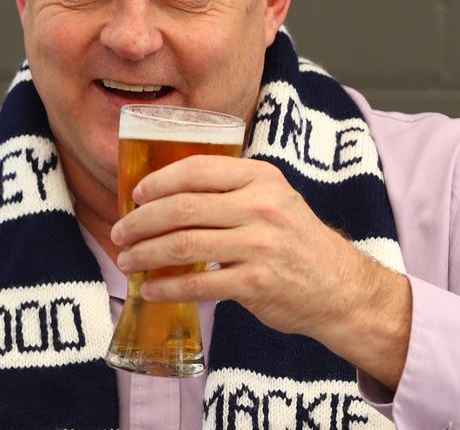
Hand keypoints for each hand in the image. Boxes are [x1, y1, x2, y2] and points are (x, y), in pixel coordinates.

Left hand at [110, 155, 411, 386]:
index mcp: (261, 178)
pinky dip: (167, 287)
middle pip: (183, 207)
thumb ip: (231, 190)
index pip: (197, 170)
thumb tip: (166, 193)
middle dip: (141, 221)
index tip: (135, 195)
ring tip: (127, 260)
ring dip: (145, 253)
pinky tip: (151, 289)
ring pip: (184, 244)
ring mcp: (260, 245)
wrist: (340, 287)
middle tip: (120, 233)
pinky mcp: (257, 283)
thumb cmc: (296, 241)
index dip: (158, 181)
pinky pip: (199, 283)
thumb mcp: (273, 199)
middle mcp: (261, 206)